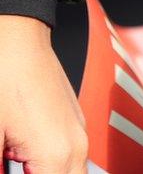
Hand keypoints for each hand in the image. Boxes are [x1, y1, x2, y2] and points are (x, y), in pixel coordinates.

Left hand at [0, 15, 87, 173]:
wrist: (17, 37)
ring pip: (73, 172)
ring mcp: (78, 131)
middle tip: (15, 166)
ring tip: (16, 160)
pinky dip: (51, 165)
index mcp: (56, 155)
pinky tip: (23, 154)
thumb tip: (0, 173)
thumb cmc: (2, 77)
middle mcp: (77, 146)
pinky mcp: (73, 120)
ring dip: (46, 172)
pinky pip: (70, 156)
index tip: (9, 168)